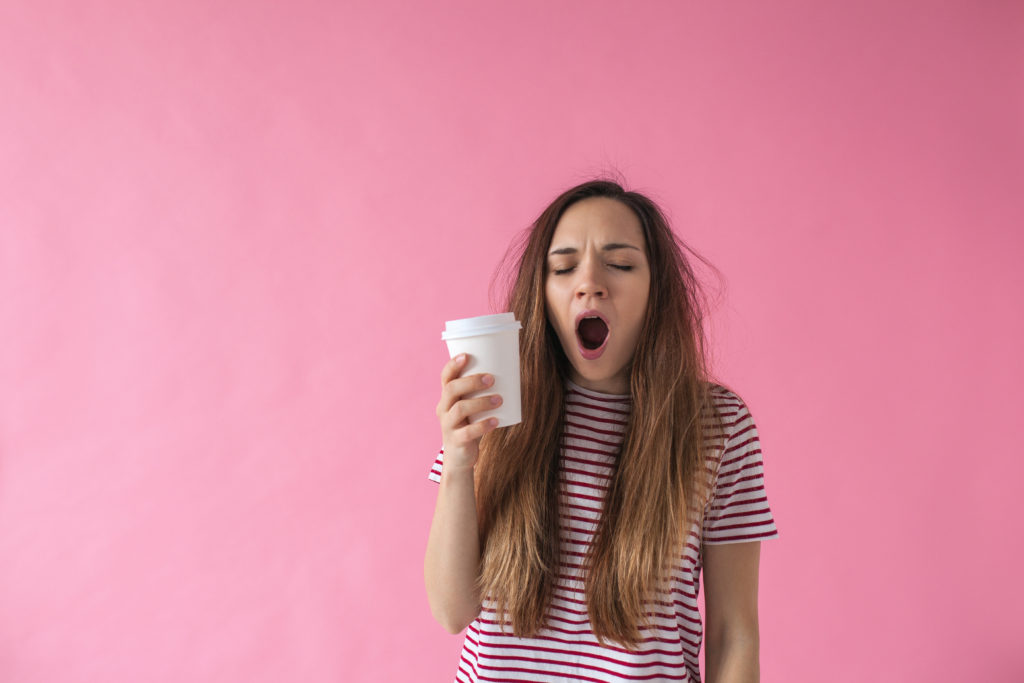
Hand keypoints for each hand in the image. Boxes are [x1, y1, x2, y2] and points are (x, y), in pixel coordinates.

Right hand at [435, 353, 502, 471]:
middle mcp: (443, 409)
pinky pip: (468, 432)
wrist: (460, 458)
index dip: (453, 365)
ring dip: (481, 402)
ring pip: (460, 409)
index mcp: (446, 398)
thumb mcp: (471, 408)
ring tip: (499, 399)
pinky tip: (496, 421)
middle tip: (491, 379)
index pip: (445, 378)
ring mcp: (448, 426)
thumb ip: (483, 394)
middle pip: (451, 390)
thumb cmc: (470, 425)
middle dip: (471, 381)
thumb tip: (512, 373)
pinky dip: (483, 425)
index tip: (466, 355)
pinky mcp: (456, 441)